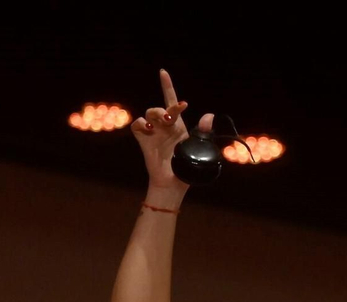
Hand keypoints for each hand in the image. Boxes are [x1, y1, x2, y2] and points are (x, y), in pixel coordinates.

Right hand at [132, 69, 213, 190]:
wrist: (173, 184)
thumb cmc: (187, 168)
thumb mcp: (199, 147)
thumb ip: (203, 132)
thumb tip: (210, 115)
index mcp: (178, 125)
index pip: (171, 101)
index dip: (167, 86)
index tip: (163, 72)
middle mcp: (164, 126)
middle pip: (160, 107)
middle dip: (165, 109)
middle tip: (170, 119)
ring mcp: (153, 132)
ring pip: (149, 112)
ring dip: (155, 114)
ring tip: (160, 125)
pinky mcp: (143, 140)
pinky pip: (137, 125)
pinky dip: (141, 124)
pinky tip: (148, 130)